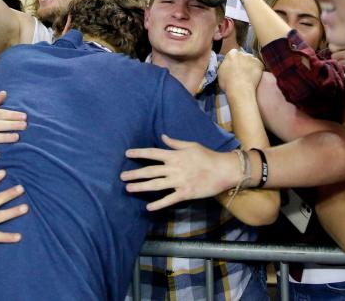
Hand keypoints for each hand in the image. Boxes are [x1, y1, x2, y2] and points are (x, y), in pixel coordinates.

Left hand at [121, 135, 236, 210]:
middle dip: (135, 173)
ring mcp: (179, 181)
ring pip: (156, 185)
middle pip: (150, 171)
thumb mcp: (191, 145)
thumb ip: (175, 143)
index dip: (139, 153)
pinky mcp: (185, 193)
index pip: (152, 153)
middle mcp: (174, 168)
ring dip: (141, 187)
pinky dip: (158, 204)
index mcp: (175, 155)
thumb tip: (162, 137)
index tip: (127, 154)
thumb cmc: (207, 156)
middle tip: (121, 176)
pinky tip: (148, 207)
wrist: (223, 170)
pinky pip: (169, 199)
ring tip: (128, 188)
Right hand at [216, 49, 262, 95]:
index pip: (234, 54)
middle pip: (243, 56)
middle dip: (243, 62)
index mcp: (232, 54)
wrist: (240, 89)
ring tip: (249, 76)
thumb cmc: (227, 82)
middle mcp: (242, 53)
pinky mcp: (259, 63)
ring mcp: (252, 58)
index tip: (235, 67)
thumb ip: (223, 65)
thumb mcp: (220, 72)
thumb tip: (225, 63)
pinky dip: (258, 70)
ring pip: (252, 60)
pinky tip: (254, 77)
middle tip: (242, 72)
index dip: (235, 61)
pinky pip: (259, 65)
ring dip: (251, 65)